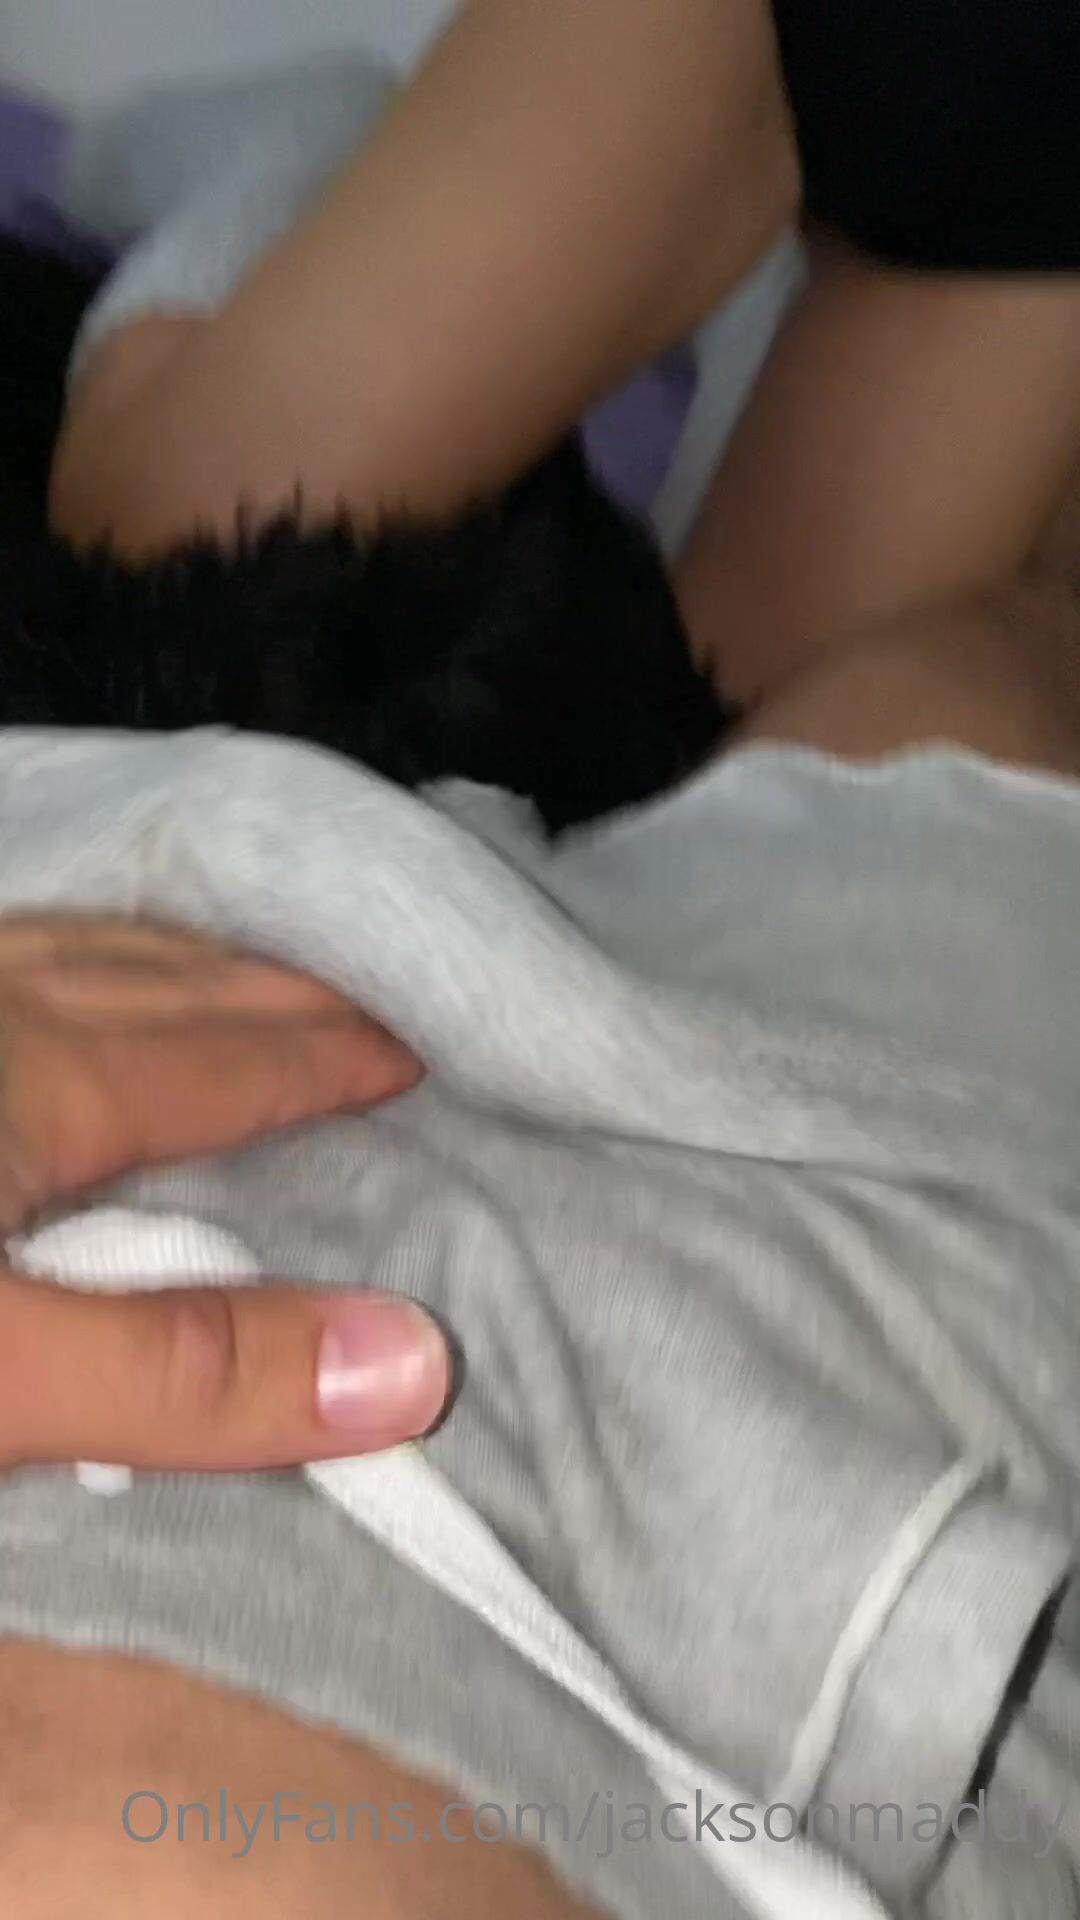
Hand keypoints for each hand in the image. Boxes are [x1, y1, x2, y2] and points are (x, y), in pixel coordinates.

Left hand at [0, 915, 450, 1469]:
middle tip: (377, 996)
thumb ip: (182, 1372)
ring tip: (248, 976)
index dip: (332, 1057)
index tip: (423, 1053)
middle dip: (284, 991)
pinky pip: (12, 956)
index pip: (227, 1064)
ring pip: (82, 952)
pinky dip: (75, 963)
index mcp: (36, 1078)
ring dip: (183, 964)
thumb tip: (414, 1359)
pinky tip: (63, 985)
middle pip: (170, 982)